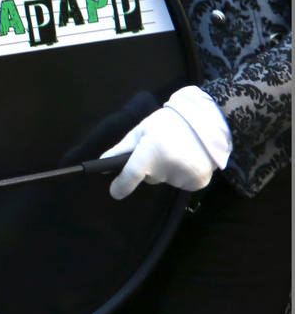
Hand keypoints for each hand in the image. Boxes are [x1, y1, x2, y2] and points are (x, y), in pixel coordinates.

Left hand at [102, 91, 223, 198]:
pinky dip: (183, 175)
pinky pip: (182, 184)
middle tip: (162, 149)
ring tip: (178, 151)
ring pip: (166, 180)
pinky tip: (189, 160)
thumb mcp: (142, 130)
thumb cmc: (170, 123)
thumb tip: (103, 164)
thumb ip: (122, 149)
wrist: (209, 121)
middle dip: (151, 167)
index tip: (115, 192)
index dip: (120, 186)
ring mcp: (185, 176)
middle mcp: (167, 167)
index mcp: (151, 152)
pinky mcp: (199, 182)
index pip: (130, 175)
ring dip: (168, 170)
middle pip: (150, 177)